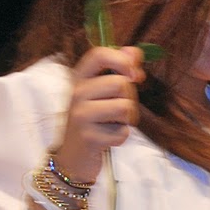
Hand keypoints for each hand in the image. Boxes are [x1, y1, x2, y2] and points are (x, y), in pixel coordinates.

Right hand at [58, 44, 143, 182]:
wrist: (73, 157)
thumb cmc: (93, 122)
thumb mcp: (101, 93)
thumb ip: (118, 71)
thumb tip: (135, 52)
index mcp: (80, 78)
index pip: (99, 55)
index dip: (122, 60)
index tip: (136, 75)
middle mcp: (77, 93)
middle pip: (120, 84)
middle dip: (130, 98)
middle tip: (120, 110)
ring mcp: (81, 115)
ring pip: (125, 107)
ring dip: (128, 119)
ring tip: (115, 124)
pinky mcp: (88, 137)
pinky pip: (122, 132)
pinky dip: (121, 137)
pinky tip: (108, 139)